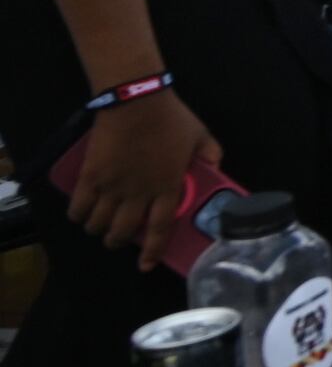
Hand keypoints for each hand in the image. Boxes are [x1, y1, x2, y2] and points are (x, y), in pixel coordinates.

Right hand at [72, 92, 218, 270]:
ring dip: (97, 230)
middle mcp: (139, 194)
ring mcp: (113, 186)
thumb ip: (211, 154)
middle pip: (123, 232)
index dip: (153, 251)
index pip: (160, 228)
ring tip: (99, 226)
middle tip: (116, 239)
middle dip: (117, 242)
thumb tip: (217, 167)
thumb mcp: (201, 135)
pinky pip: (78, 208)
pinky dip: (78, 215)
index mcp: (168, 187)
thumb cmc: (171, 118)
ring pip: (98, 224)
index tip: (145, 265)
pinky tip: (81, 214)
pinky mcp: (91, 177)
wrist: (137, 101)